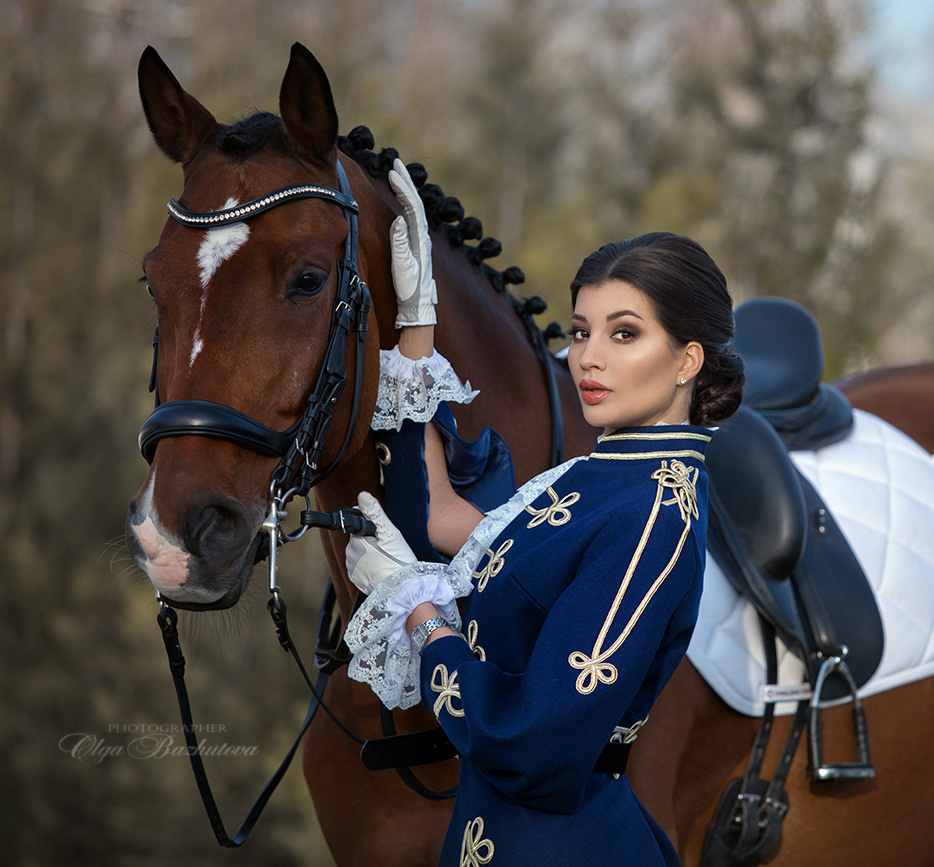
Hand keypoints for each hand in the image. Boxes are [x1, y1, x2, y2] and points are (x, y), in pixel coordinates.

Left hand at [345, 491, 416, 593]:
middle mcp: (350, 554)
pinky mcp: (356, 579)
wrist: (403, 589)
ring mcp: (352, 568)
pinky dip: (370, 565)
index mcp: (356, 541)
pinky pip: (361, 566)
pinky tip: (382, 567)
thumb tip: (363, 495)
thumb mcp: (390, 532)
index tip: (383, 535)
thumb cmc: (398, 561)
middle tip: (387, 548)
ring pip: (360, 553)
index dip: (373, 527)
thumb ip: (375, 512)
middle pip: (359, 539)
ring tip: (386, 559)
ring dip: (370, 553)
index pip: (359, 525)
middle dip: (371, 541)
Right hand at [388, 158, 436, 327]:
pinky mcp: (416, 246)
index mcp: (420, 240)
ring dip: (406, 191)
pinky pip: (412, 218)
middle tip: (396, 163)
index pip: (412, 207)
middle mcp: (423, 237)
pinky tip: (402, 200)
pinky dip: (406, 204)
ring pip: (415, 209)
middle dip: (406, 182)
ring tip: (397, 175)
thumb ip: (400, 243)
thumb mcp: (403, 267)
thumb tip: (399, 219)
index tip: (393, 173)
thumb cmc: (410, 290)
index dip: (403, 189)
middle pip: (416, 203)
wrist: (418, 306)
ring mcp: (420, 241)